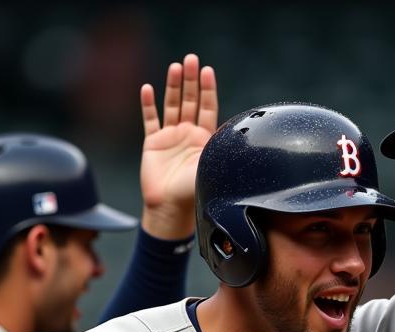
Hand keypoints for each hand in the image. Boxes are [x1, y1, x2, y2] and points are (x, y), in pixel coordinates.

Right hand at [139, 54, 217, 238]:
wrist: (172, 209)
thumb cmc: (196, 193)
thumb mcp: (215, 168)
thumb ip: (224, 151)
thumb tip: (247, 137)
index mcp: (205, 140)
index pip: (207, 108)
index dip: (208, 89)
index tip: (208, 71)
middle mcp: (188, 135)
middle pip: (190, 101)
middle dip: (192, 80)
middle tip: (192, 59)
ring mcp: (170, 138)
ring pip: (172, 105)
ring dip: (173, 86)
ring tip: (176, 67)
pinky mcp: (153, 143)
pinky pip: (150, 120)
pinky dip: (148, 104)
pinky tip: (147, 88)